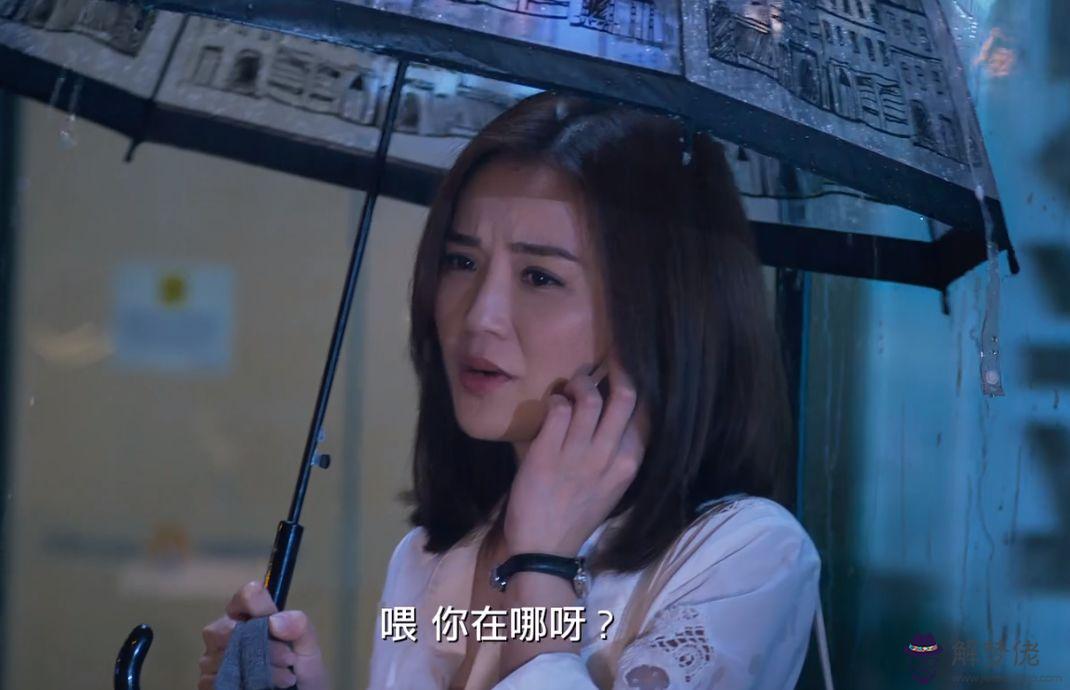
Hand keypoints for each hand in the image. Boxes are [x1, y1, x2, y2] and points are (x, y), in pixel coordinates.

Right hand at [198, 580, 330, 689]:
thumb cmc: (300, 669)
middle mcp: (227, 634)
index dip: (256, 604)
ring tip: (284, 678)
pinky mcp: (210, 683)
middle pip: (224, 628)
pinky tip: (263, 687)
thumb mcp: (308, 647)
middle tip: (287, 658)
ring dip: (257, 668)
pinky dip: (244, 684)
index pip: (245, 596)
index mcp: (252, 616)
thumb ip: (300, 627)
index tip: (273, 620)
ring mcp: (215, 659)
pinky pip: (216, 680)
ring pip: (222, 657)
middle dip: (259, 644)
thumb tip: (275, 621)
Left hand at [502, 353, 648, 557]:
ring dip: (579, 382)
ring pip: (588, 397)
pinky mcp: (547, 453)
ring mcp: (578, 454)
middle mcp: (608, 456)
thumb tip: (614, 408)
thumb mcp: (610, 484)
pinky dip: (556, 400)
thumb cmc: (577, 513)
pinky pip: (558, 409)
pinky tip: (553, 404)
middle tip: (610, 357)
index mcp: (628, 464)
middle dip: (618, 368)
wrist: (544, 547)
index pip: (646, 414)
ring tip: (573, 383)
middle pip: (625, 396)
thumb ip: (617, 451)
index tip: (633, 367)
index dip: (641, 385)